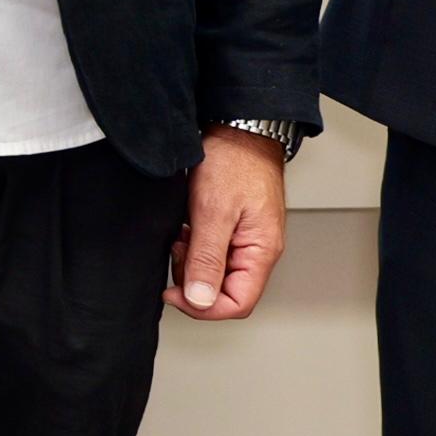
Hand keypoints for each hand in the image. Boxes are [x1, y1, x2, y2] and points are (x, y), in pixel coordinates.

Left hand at [171, 129, 287, 319]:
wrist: (238, 129)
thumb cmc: (235, 162)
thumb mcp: (214, 212)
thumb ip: (207, 258)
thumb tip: (200, 300)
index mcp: (261, 252)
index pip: (237, 304)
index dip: (203, 307)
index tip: (173, 293)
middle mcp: (257, 250)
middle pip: (224, 291)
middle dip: (194, 280)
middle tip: (177, 251)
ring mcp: (245, 239)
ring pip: (215, 272)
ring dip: (192, 261)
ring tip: (181, 235)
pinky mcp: (233, 228)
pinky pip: (212, 251)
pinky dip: (193, 246)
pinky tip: (185, 227)